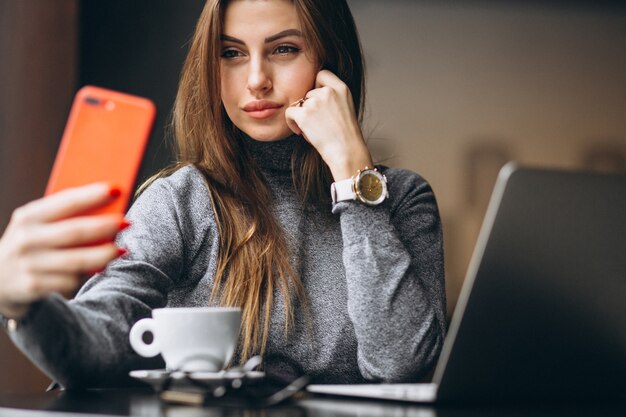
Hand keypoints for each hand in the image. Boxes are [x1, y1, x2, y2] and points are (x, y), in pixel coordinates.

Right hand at [0, 183, 127, 318]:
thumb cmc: (32, 245)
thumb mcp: (38, 226)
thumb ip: (65, 217)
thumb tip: (109, 207)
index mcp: (29, 216)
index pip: (66, 202)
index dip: (93, 195)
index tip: (118, 189)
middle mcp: (26, 238)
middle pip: (75, 232)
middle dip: (105, 226)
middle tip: (127, 222)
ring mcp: (28, 264)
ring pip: (77, 261)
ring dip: (104, 255)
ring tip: (122, 249)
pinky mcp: (32, 286)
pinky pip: (69, 281)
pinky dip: (85, 276)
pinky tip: (95, 270)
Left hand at [285, 70, 373, 180]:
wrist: (346, 152)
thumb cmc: (346, 137)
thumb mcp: (346, 108)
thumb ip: (332, 98)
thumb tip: (311, 95)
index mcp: (341, 88)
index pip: (322, 74)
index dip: (316, 86)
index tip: (317, 100)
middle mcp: (328, 91)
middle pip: (308, 92)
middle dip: (309, 107)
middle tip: (317, 124)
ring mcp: (315, 102)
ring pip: (299, 103)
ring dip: (302, 116)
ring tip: (313, 130)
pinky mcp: (304, 114)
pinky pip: (289, 112)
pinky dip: (292, 123)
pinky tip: (301, 132)